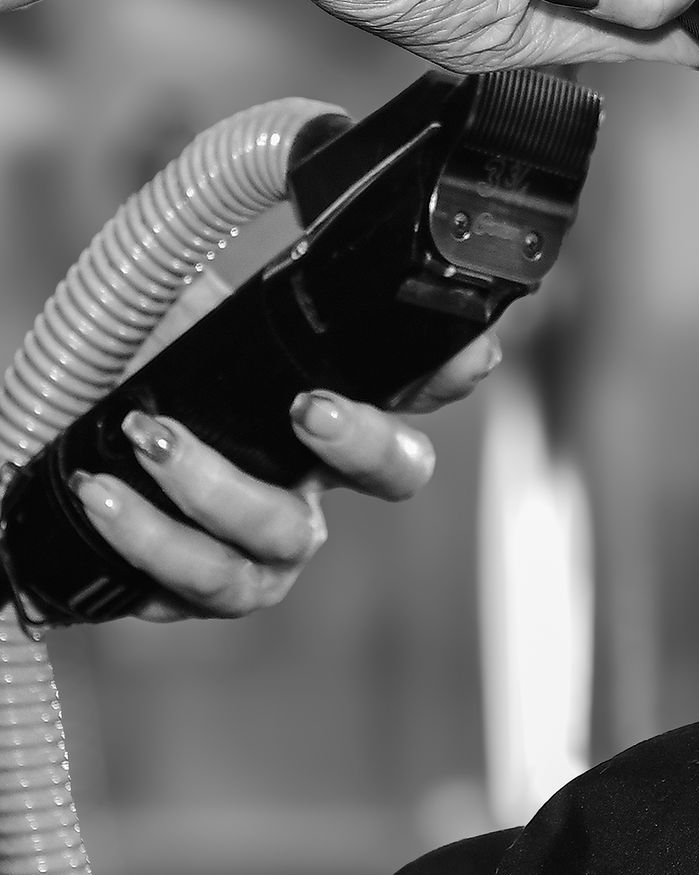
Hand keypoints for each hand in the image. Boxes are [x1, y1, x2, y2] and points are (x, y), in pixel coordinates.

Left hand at [69, 277, 500, 620]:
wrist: (52, 451)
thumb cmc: (124, 388)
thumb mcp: (175, 327)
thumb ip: (221, 305)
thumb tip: (242, 280)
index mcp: (326, 414)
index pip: (416, 388)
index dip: (455, 372)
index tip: (470, 352)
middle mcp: (318, 485)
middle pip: (397, 477)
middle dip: (366, 444)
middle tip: (309, 410)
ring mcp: (272, 548)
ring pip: (285, 537)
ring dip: (217, 488)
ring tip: (149, 438)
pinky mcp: (206, 594)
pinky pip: (200, 583)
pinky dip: (150, 538)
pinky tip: (105, 493)